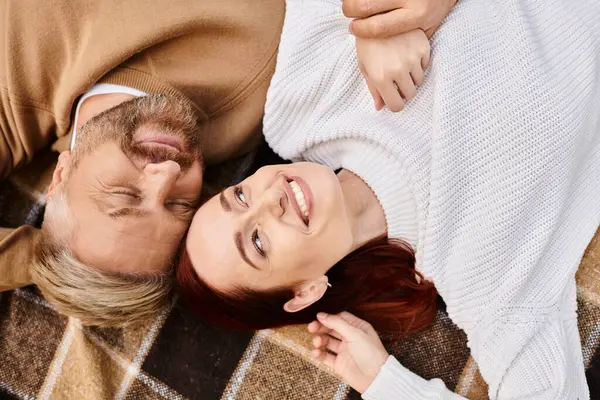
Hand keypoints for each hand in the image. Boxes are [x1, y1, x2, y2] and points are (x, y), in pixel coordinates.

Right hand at [308, 312, 388, 393]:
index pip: (340, 318)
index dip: (329, 317)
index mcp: (357, 328)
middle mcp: (350, 338)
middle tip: (311, 328)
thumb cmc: (371, 354)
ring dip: (319, 340)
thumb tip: (322, 315)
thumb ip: (337, 323)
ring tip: (317, 343)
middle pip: (332, 329)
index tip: (318, 317)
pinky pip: (325, 356)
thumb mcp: (355, 334)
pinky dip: (319, 354)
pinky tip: (316, 353)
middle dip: (321, 328)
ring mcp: (344, 350)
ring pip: (327, 342)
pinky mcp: (339, 363)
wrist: (375, 379)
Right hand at [343, 0, 457, 38]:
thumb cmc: (436, 9)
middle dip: (351, 9)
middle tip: (349, 13)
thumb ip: (407, 46)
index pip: (379, 26)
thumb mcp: (426, 31)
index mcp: (416, 16)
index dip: (360, 29)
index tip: (352, 29)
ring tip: (353, 4)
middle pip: (367, 5)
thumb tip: (381, 82)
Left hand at [356, 29, 429, 110]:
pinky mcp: (422, 46)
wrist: (376, 16)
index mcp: (381, 77)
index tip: (393, 98)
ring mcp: (412, 57)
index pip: (396, 105)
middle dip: (403, 90)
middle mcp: (398, 69)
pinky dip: (418, 63)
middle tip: (395, 80)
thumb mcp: (365, 67)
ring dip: (411, 77)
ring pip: (419, 80)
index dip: (394, 104)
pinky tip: (407, 54)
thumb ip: (373, 88)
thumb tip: (380, 107)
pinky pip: (425, 65)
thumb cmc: (366, 44)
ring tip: (400, 65)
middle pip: (410, 94)